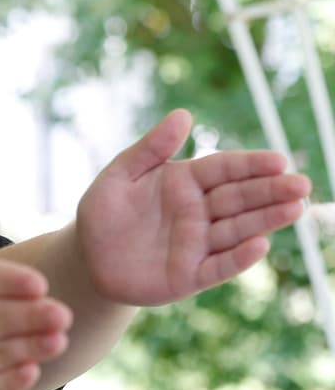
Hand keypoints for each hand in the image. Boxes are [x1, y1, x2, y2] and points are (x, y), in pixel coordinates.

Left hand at [76, 109, 310, 305]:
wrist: (88, 257)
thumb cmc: (104, 212)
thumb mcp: (119, 175)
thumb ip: (150, 148)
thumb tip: (183, 114)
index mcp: (184, 182)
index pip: (224, 169)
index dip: (250, 165)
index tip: (278, 160)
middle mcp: (198, 212)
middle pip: (239, 198)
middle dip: (271, 191)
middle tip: (301, 184)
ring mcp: (197, 244)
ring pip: (237, 230)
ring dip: (266, 220)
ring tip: (295, 209)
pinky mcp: (190, 276)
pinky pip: (218, 266)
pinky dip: (238, 257)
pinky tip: (260, 245)